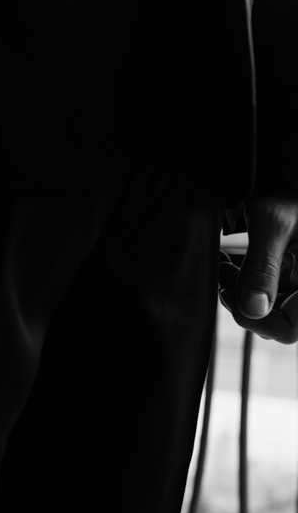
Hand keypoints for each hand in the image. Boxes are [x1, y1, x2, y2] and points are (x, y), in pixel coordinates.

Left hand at [219, 193, 297, 342]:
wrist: (292, 183)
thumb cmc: (288, 194)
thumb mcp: (272, 223)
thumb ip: (262, 267)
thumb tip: (253, 310)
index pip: (288, 329)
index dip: (254, 320)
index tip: (229, 291)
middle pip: (275, 322)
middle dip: (242, 302)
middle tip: (222, 273)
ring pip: (269, 311)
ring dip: (240, 293)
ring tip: (224, 266)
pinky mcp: (294, 280)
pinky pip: (270, 297)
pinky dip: (247, 285)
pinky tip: (232, 265)